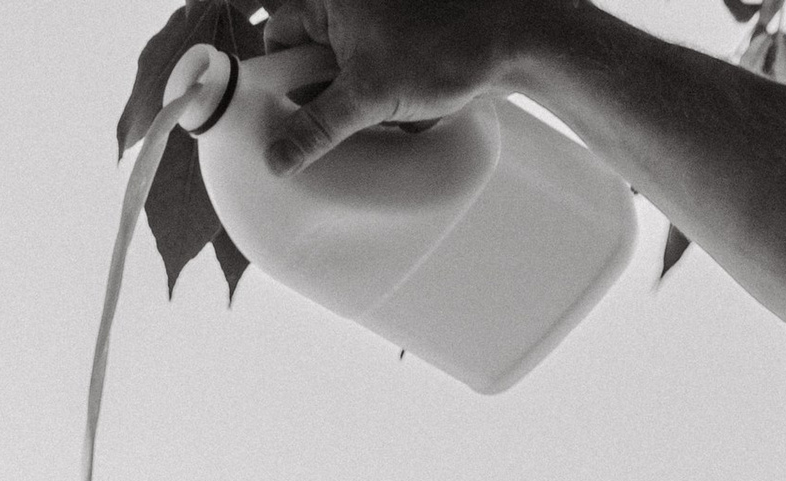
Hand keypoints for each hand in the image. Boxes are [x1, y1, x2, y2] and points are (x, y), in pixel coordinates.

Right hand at [259, 0, 552, 165]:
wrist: (511, 40)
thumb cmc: (443, 50)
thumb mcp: (368, 97)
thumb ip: (316, 128)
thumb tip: (275, 160)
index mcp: (333, 1)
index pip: (279, 33)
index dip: (275, 74)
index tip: (274, 113)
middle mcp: (352, 5)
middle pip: (308, 53)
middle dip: (311, 92)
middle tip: (315, 128)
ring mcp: (379, 22)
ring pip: (339, 67)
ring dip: (341, 99)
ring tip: (353, 126)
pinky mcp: (402, 41)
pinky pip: (369, 72)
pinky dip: (370, 97)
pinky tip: (380, 119)